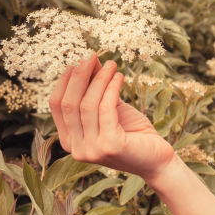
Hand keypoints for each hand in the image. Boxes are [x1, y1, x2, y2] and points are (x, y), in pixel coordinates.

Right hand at [49, 52, 176, 180]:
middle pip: (69, 103)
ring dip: (99, 79)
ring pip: (87, 105)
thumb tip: (87, 59)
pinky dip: (111, 89)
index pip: (57, 105)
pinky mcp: (110, 146)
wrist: (157, 158)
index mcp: (69, 141)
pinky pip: (106, 109)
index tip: (78, 59)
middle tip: (90, 56)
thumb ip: (95, 89)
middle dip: (80, 75)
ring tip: (112, 64)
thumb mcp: (110, 108)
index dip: (66, 80)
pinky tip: (119, 77)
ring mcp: (91, 150)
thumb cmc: (133, 133)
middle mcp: (75, 149)